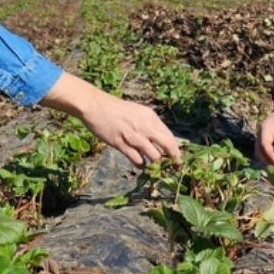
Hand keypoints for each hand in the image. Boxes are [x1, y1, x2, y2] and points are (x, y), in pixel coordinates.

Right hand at [41, 72, 181, 165]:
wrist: (96, 106)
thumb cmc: (117, 109)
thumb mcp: (138, 112)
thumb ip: (149, 125)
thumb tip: (160, 140)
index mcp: (151, 117)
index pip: (170, 136)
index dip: (175, 150)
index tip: (177, 159)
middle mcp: (145, 126)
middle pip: (167, 146)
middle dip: (173, 159)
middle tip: (174, 168)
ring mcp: (133, 136)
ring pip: (154, 156)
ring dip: (154, 164)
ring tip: (152, 166)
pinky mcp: (121, 144)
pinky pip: (137, 159)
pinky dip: (140, 164)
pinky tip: (139, 164)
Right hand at [256, 107, 273, 168]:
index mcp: (265, 129)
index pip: (264, 145)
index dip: (270, 156)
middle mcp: (261, 135)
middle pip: (259, 151)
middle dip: (266, 162)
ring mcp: (262, 138)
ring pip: (260, 153)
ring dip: (266, 162)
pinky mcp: (266, 142)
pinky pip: (264, 152)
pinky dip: (269, 159)